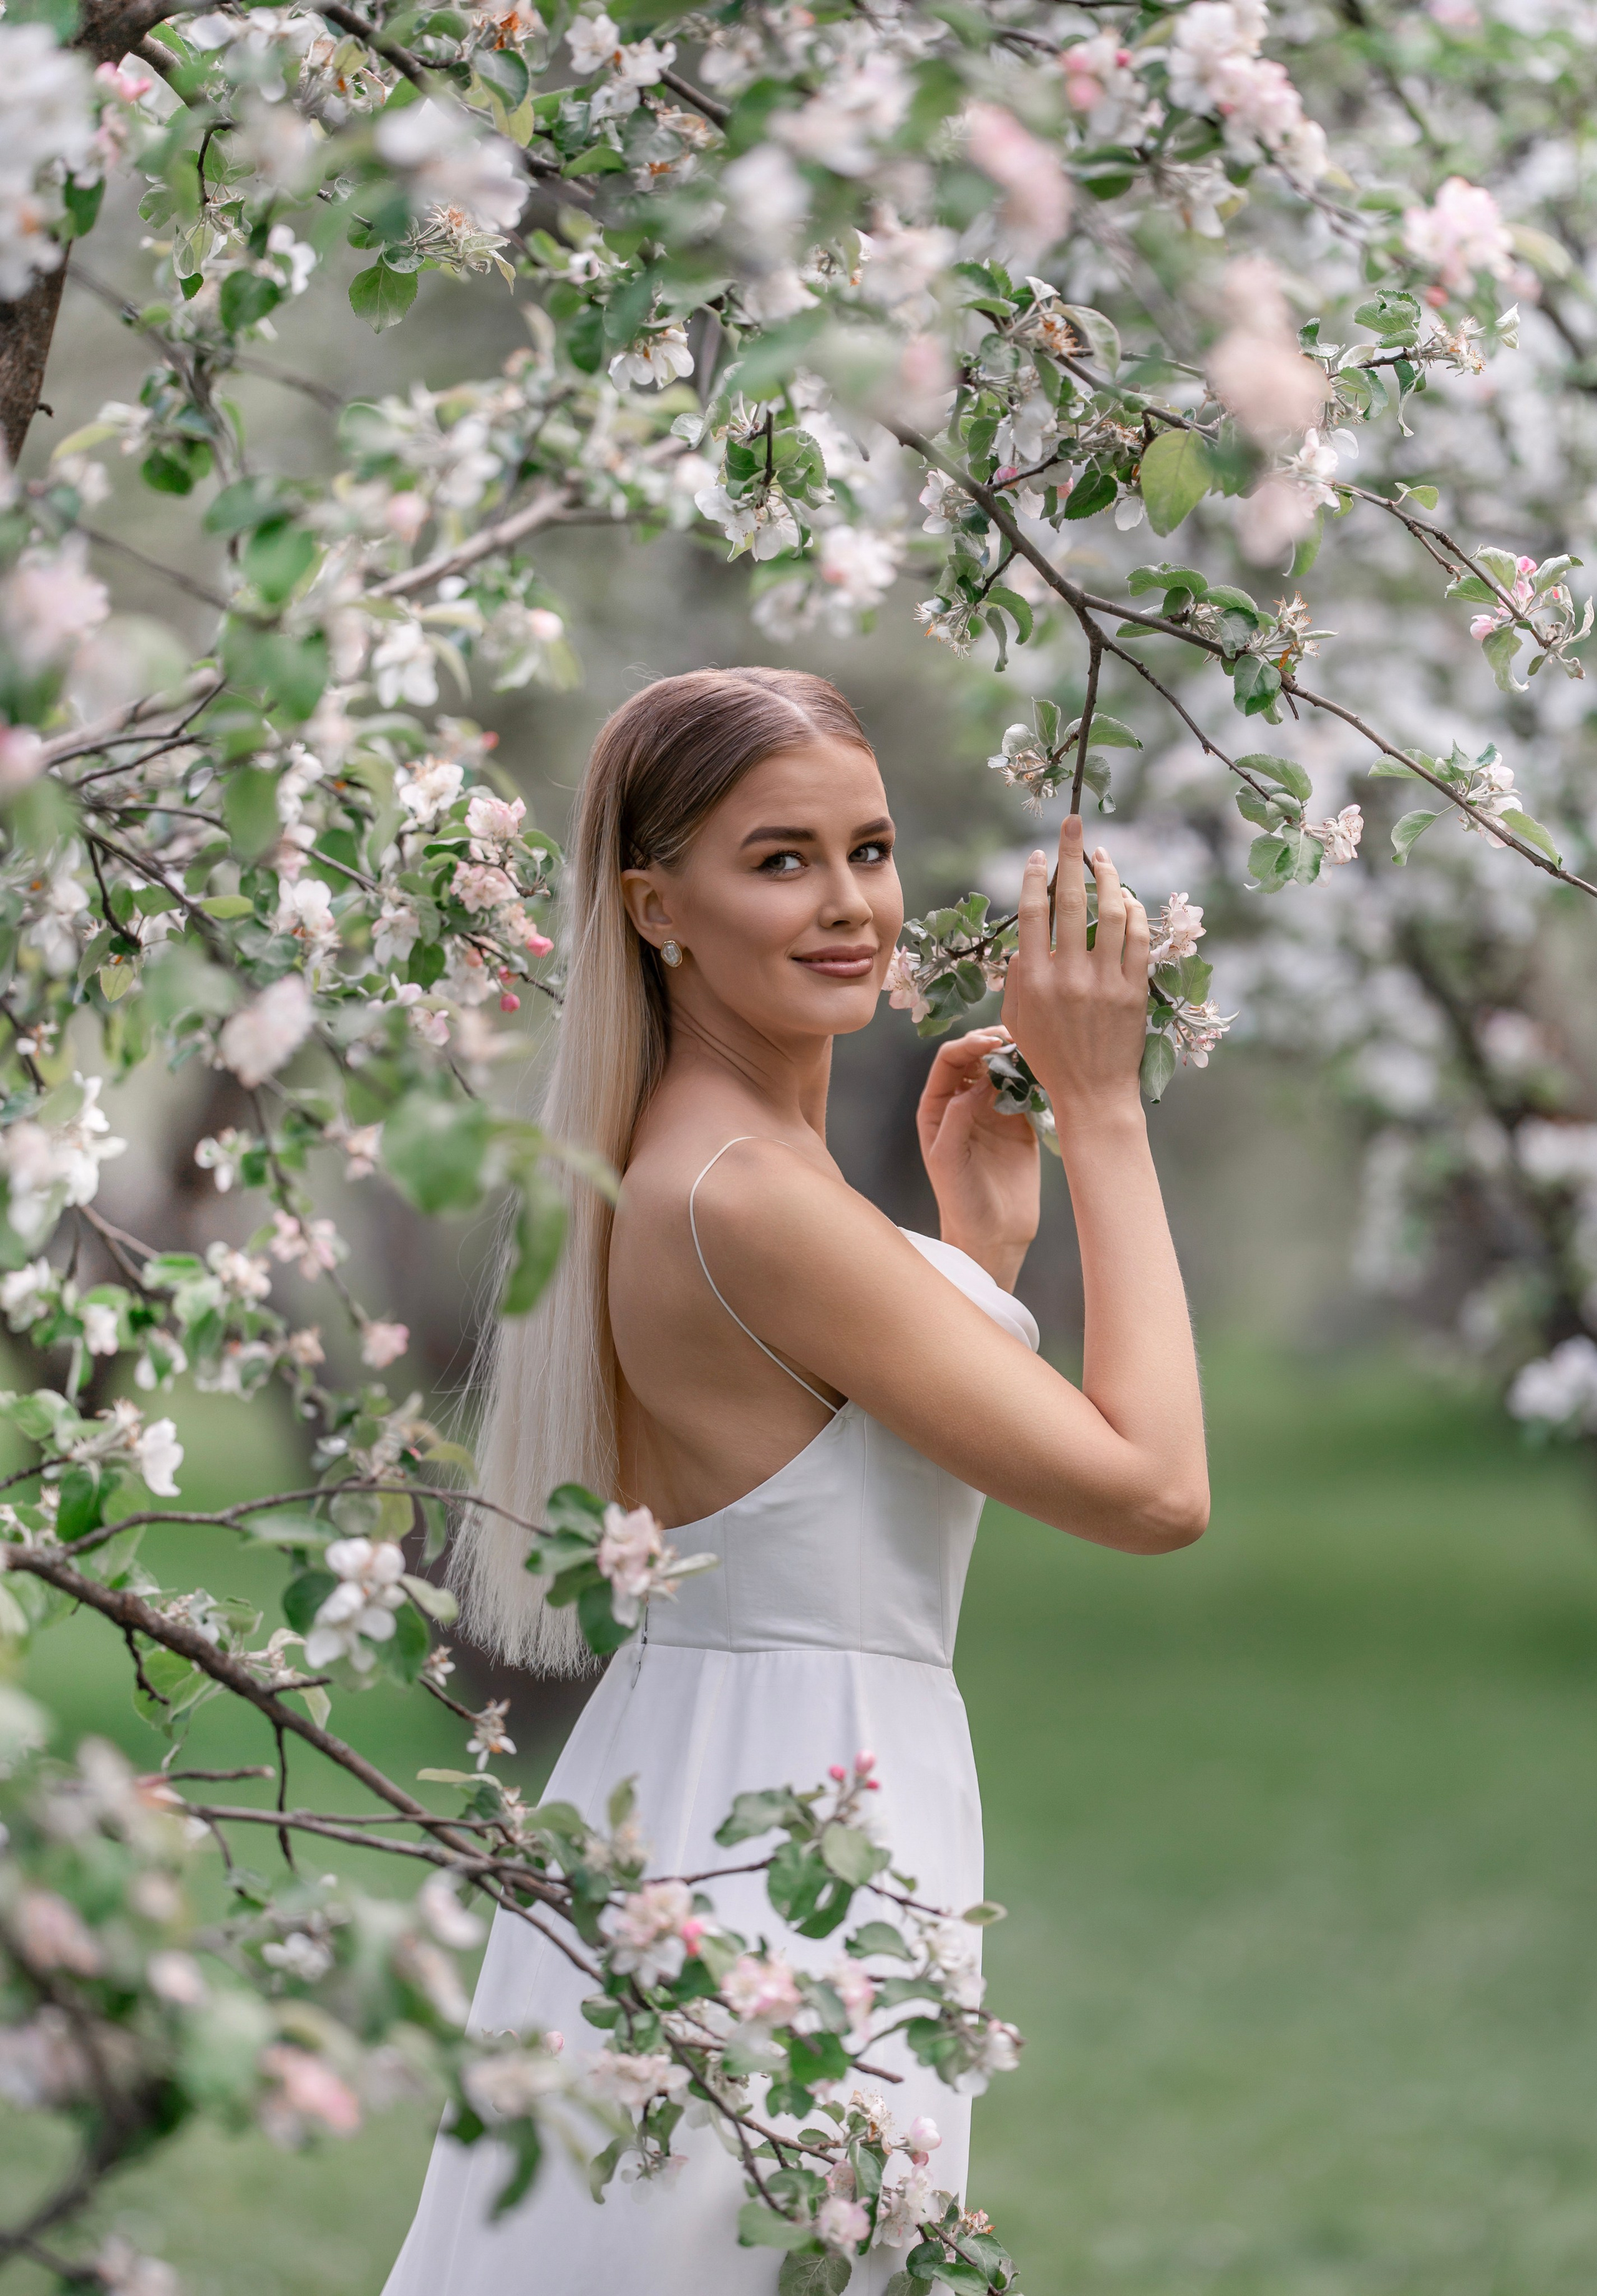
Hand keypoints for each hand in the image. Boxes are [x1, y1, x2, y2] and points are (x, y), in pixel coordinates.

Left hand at [916, 1023, 1038, 1290]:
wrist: (994, 1235)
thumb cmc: (961, 1200)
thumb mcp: (948, 1157)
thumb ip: (958, 1115)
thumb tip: (983, 1079)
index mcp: (938, 1108)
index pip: (949, 1061)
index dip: (967, 1045)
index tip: (990, 1041)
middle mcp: (964, 1103)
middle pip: (977, 1058)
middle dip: (993, 1042)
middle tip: (1016, 1038)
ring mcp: (994, 1112)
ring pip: (1004, 1070)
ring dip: (1017, 1056)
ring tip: (1034, 1048)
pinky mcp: (1022, 1124)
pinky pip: (1028, 1091)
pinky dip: (1037, 1077)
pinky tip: (1047, 1070)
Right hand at [1001, 815, 1149, 1132]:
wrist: (1093, 1095)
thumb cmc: (1049, 1058)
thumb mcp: (1016, 1020)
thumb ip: (1016, 976)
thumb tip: (1026, 939)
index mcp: (1034, 981)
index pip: (1033, 914)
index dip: (1036, 877)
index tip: (1040, 854)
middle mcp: (1069, 976)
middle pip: (1070, 900)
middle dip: (1071, 855)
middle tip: (1073, 824)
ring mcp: (1106, 981)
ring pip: (1112, 912)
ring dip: (1109, 876)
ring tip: (1103, 856)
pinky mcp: (1135, 990)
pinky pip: (1138, 938)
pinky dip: (1134, 912)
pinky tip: (1127, 897)